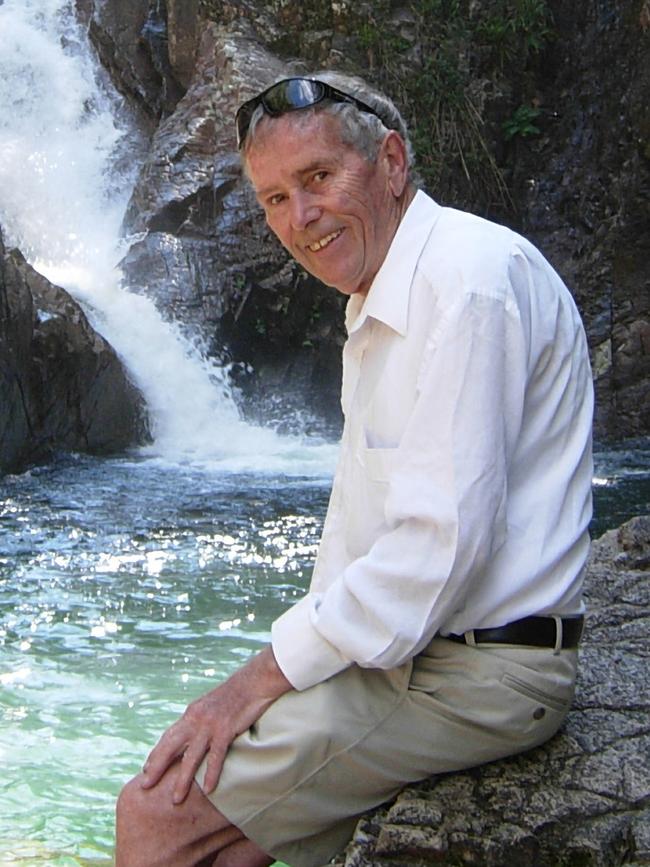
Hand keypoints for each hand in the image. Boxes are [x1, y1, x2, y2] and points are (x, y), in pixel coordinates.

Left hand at [140, 645, 291, 803]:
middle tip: (144, 785)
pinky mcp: (226, 730)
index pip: (168, 736)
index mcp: (191, 713)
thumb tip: (192, 733)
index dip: (156, 753)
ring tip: (176, 799)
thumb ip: (200, 719)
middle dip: (156, 766)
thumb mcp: (210, 705)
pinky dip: (211, 773)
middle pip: (170, 746)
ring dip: (182, 779)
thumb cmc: (235, 694)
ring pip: (191, 757)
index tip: (146, 769)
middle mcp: (195, 720)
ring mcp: (210, 725)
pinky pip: (216, 756)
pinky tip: (208, 788)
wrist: (253, 682)